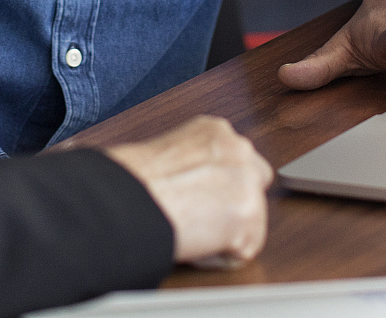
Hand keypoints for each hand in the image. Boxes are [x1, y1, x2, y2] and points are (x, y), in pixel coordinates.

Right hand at [103, 116, 272, 267]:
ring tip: (189, 229)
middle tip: (201, 217)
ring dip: (225, 231)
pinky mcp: (250, 218)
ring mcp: (248, 182)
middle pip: (255, 183)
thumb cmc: (133, 178)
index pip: (236, 159)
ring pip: (250, 219)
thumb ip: (196, 162)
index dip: (219, 185)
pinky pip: (242, 251)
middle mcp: (238, 149)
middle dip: (235, 202)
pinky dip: (219, 256)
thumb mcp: (170, 152)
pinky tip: (194, 243)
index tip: (201, 197)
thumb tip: (198, 184)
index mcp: (215, 130)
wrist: (129, 197)